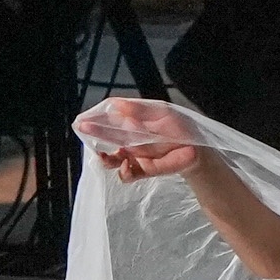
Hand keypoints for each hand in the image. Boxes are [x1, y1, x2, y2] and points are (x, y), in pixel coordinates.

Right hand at [79, 95, 202, 178]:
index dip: (96, 119)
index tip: (82, 119)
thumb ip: (139, 110)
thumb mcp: (161, 113)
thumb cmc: (180, 127)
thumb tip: (116, 104)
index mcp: (132, 124)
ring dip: (105, 158)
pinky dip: (124, 172)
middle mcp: (130, 140)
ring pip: (112, 159)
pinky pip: (127, 174)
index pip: (110, 120)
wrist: (197, 148)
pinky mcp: (143, 170)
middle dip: (94, 134)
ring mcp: (135, 156)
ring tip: (102, 156)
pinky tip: (126, 165)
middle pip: (107, 138)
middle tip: (82, 130)